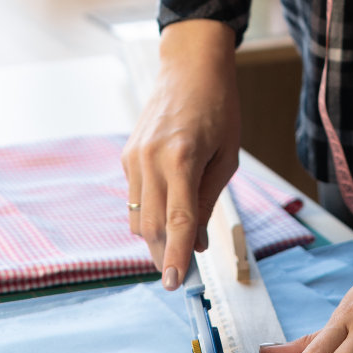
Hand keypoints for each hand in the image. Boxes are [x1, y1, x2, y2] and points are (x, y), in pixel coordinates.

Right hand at [120, 19, 239, 289]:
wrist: (190, 67)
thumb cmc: (219, 109)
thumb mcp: (226, 157)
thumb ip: (208, 201)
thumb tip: (199, 245)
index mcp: (182, 157)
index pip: (178, 221)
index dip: (178, 257)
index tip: (176, 284)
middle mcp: (151, 158)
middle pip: (151, 227)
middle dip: (166, 255)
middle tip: (183, 272)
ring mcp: (134, 157)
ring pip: (136, 218)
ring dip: (155, 239)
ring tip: (177, 246)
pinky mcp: (126, 155)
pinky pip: (133, 199)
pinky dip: (148, 214)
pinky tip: (166, 213)